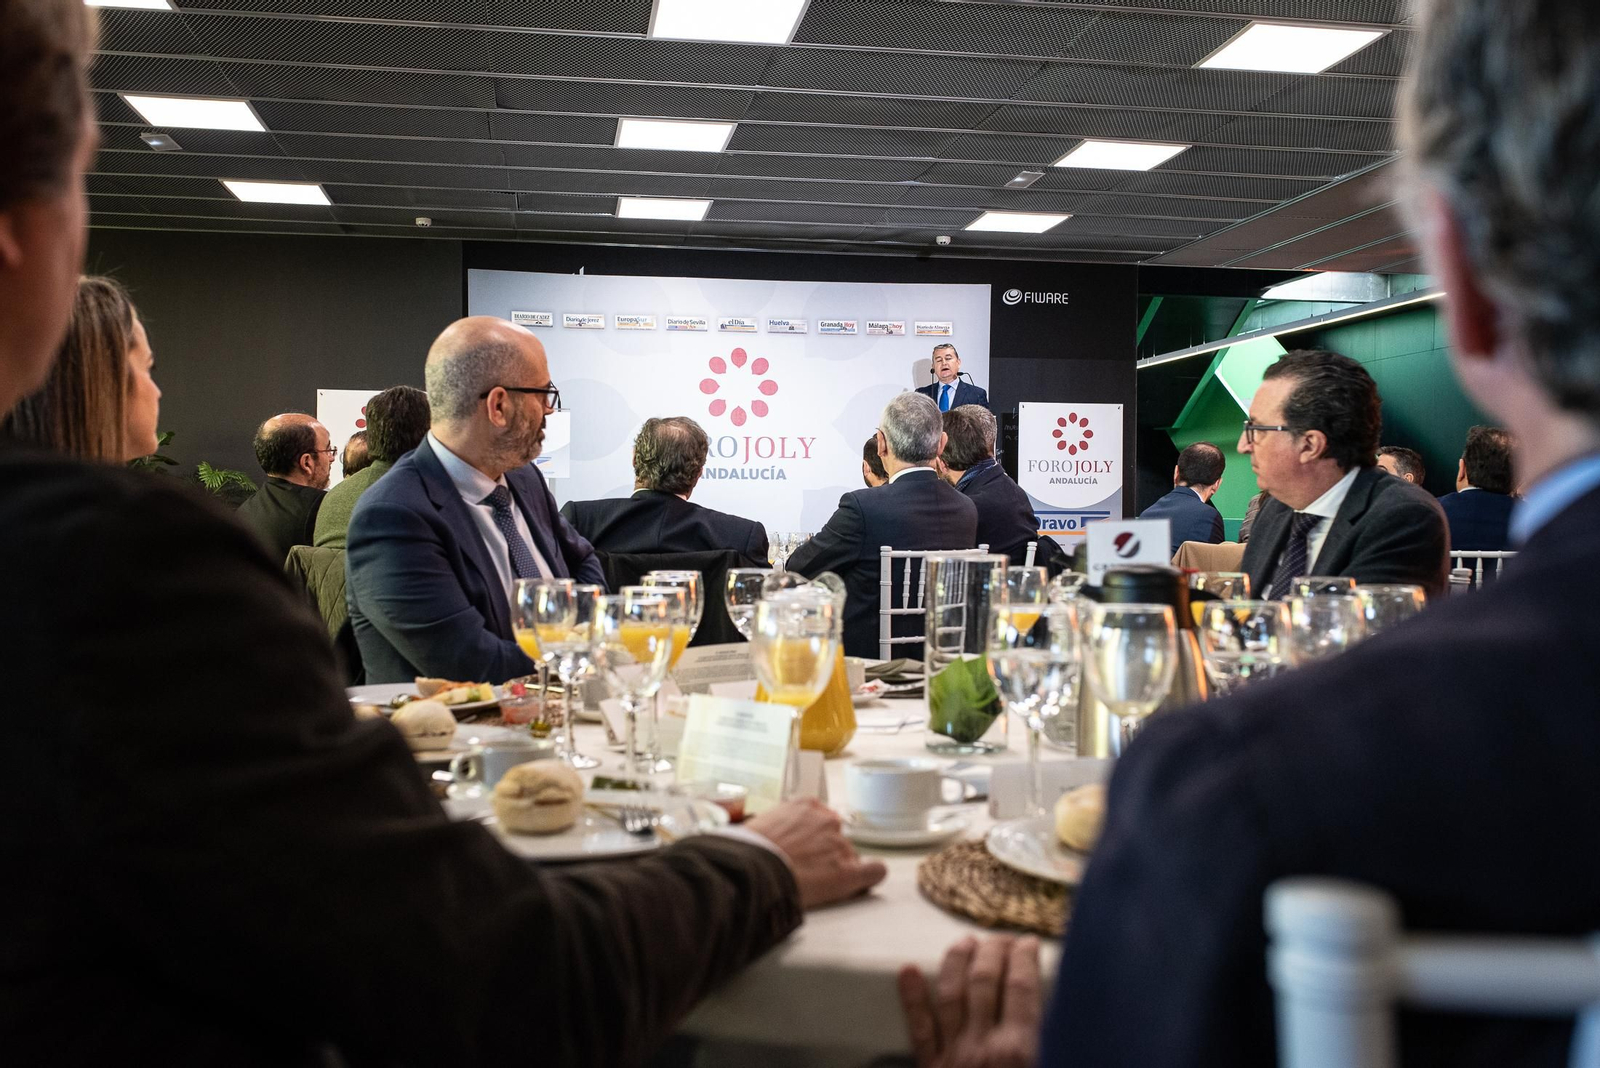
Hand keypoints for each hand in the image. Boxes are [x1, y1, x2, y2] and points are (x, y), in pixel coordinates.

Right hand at [745, 798, 886, 908]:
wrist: (752, 870)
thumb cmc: (748, 850)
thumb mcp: (761, 823)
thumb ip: (780, 824)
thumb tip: (776, 836)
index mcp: (807, 805)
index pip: (822, 819)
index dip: (814, 838)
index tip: (805, 850)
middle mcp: (829, 821)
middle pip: (836, 838)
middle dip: (825, 853)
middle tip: (805, 870)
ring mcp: (841, 846)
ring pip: (850, 857)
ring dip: (837, 868)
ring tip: (814, 884)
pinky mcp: (849, 872)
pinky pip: (875, 871)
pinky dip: (870, 877)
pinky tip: (860, 884)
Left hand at [898, 935, 1042, 1067]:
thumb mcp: (1046, 1066)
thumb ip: (1049, 1041)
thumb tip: (1050, 1008)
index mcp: (1019, 1050)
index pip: (1022, 987)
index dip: (1026, 957)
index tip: (1029, 942)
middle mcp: (983, 1045)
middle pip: (985, 980)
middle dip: (994, 950)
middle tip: (1002, 938)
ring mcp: (953, 1053)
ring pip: (951, 993)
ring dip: (958, 961)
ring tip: (966, 940)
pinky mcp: (930, 1067)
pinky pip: (919, 1028)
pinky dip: (912, 997)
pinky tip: (908, 970)